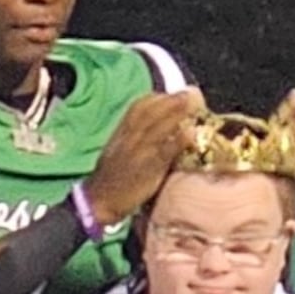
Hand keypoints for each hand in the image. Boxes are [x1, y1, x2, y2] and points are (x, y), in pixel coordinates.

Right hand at [83, 88, 206, 224]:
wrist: (100, 200)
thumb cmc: (111, 178)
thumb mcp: (116, 152)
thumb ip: (131, 139)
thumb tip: (150, 131)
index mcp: (121, 133)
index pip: (137, 107)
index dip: (155, 99)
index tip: (170, 94)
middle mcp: (129, 137)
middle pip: (151, 112)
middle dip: (170, 101)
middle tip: (188, 93)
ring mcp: (140, 151)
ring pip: (159, 126)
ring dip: (177, 113)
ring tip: (194, 104)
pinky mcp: (149, 167)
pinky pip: (166, 150)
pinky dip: (179, 140)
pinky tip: (192, 133)